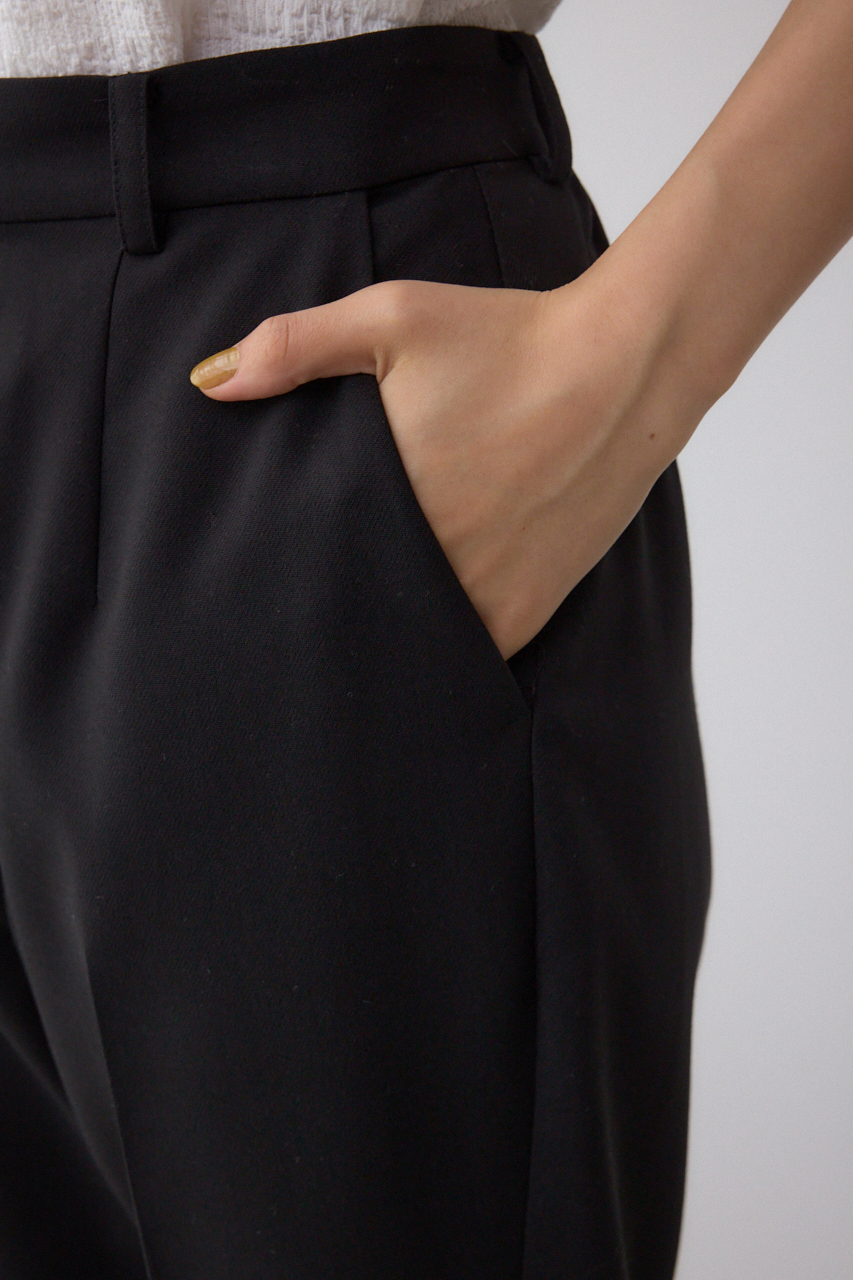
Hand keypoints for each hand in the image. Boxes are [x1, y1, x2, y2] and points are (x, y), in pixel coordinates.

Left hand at [189, 275, 679, 658]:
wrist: (625, 366)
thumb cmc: (508, 337)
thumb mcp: (395, 317)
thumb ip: (294, 346)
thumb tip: (208, 380)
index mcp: (388, 500)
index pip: (308, 566)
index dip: (283, 576)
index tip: (266, 575)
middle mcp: (434, 561)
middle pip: (357, 610)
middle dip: (330, 607)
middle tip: (305, 603)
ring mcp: (485, 595)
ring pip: (412, 643)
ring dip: (388, 632)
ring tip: (363, 618)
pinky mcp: (529, 610)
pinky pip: (471, 654)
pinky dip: (446, 646)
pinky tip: (427, 621)